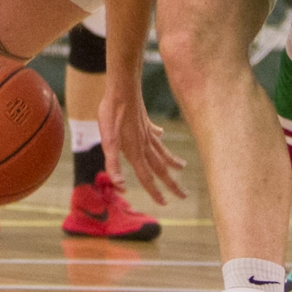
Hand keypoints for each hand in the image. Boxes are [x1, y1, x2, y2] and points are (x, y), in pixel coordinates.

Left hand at [98, 81, 185, 204]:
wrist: (122, 88)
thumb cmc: (112, 114)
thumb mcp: (107, 141)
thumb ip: (113, 164)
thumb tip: (120, 186)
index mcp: (135, 152)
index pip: (146, 177)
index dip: (154, 191)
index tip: (164, 203)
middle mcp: (145, 145)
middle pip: (160, 168)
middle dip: (172, 183)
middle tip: (184, 195)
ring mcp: (147, 133)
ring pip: (162, 152)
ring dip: (172, 162)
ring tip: (182, 167)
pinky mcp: (145, 121)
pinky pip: (156, 134)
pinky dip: (160, 138)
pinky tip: (162, 135)